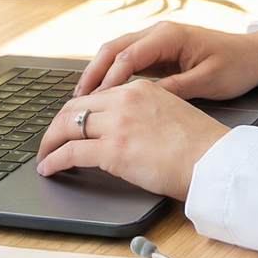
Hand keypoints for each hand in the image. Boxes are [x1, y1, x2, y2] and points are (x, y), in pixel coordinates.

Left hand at [36, 78, 229, 200]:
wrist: (213, 160)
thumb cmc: (201, 145)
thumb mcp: (171, 112)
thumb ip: (145, 113)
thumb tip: (129, 129)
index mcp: (140, 89)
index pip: (97, 96)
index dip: (78, 112)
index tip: (71, 124)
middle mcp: (124, 100)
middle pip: (75, 107)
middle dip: (57, 125)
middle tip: (50, 140)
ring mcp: (116, 124)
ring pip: (67, 127)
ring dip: (50, 142)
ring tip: (45, 155)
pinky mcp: (112, 150)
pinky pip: (70, 152)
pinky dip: (53, 160)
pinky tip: (49, 168)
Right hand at [74, 22, 257, 100]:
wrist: (254, 56)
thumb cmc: (235, 66)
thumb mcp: (207, 81)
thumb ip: (174, 88)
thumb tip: (143, 100)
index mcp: (169, 36)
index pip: (128, 56)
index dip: (108, 80)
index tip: (95, 102)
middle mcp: (159, 33)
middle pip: (113, 49)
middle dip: (92, 73)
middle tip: (76, 100)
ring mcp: (157, 41)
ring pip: (116, 53)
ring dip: (98, 73)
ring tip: (82, 100)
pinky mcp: (159, 52)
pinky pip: (127, 61)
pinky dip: (112, 75)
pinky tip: (103, 94)